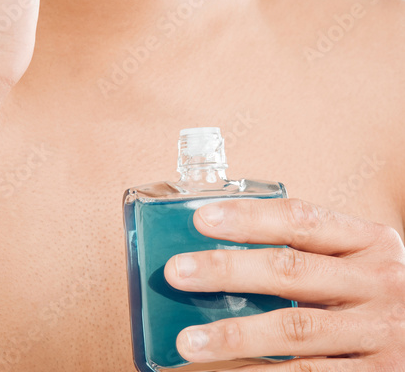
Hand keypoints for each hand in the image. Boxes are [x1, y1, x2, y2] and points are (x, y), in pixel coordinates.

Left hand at [163, 197, 404, 369]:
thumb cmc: (377, 300)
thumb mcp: (360, 266)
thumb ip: (310, 257)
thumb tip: (219, 255)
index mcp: (372, 242)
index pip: (302, 219)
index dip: (249, 217)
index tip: (201, 219)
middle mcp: (380, 283)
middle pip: (291, 271)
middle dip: (228, 270)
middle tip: (177, 272)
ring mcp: (382, 335)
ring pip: (295, 331)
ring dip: (234, 335)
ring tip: (188, 342)